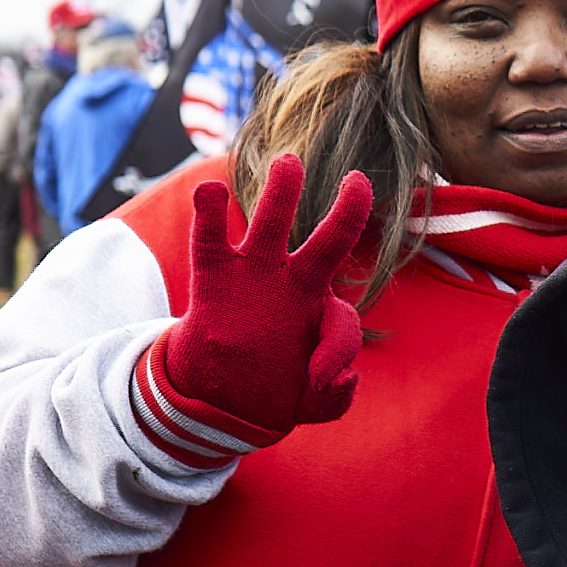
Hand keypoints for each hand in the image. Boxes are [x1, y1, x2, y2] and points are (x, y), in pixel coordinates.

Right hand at [160, 153, 372, 432]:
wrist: (220, 394)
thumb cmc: (274, 389)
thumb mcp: (310, 403)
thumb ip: (331, 398)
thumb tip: (342, 377)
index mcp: (320, 311)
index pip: (341, 321)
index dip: (336, 350)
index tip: (321, 379)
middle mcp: (293, 283)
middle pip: (327, 243)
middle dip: (346, 212)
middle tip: (358, 179)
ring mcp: (254, 275)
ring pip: (271, 226)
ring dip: (280, 194)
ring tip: (288, 162)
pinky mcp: (214, 277)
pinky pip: (210, 241)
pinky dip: (208, 214)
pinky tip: (210, 190)